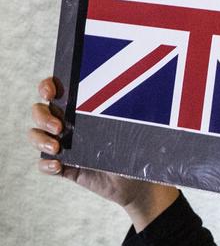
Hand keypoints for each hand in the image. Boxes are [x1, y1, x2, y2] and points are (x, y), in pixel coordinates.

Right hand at [28, 77, 178, 231]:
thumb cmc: (135, 144)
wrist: (137, 180)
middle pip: (39, 111)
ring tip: (57, 148)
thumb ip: (125, 108)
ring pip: (36, 136)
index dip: (46, 87)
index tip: (51, 93)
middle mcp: (69, 122)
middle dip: (42, 117)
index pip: (56, 89)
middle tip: (59, 127)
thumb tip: (129, 88)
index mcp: (82, 106)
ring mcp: (64, 144)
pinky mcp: (65, 167)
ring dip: (40, 140)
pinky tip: (58, 165)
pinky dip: (46, 165)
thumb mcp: (131, 123)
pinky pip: (43, 164)